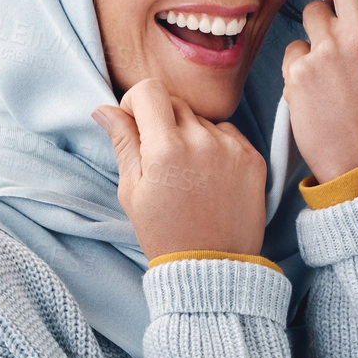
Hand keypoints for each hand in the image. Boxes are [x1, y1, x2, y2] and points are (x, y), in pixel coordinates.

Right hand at [92, 79, 267, 258]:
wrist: (212, 267)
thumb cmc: (164, 232)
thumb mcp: (132, 190)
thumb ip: (123, 142)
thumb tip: (104, 109)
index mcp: (165, 148)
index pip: (149, 90)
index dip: (136, 102)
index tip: (135, 123)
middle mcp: (202, 140)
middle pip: (175, 102)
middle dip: (161, 120)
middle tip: (159, 156)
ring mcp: (232, 148)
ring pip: (202, 119)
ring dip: (190, 134)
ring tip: (187, 174)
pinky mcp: (253, 158)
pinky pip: (228, 133)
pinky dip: (216, 145)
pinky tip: (209, 176)